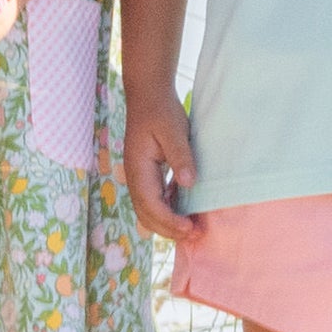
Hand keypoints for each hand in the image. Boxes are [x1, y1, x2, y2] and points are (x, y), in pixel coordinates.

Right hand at [124, 90, 198, 240]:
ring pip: (150, 212)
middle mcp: (135, 178)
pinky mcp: (148, 176)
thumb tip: (188, 183)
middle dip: (169, 229)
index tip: (190, 228)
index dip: (169, 221)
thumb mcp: (174, 130)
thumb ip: (180, 157)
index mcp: (138, 169)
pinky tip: (187, 212)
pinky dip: (169, 212)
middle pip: (147, 215)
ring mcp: (140, 178)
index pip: (150, 204)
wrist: (148, 97)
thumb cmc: (161, 111)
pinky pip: (155, 201)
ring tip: (194, 229)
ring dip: (169, 224)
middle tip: (196, 234)